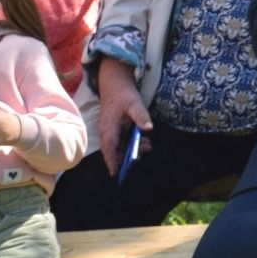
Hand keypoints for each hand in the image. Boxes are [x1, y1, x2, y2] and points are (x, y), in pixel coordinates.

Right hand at [96, 57, 152, 176]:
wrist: (115, 84)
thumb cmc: (124, 94)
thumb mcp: (135, 103)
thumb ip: (141, 116)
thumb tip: (148, 128)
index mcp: (108, 127)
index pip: (108, 148)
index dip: (111, 161)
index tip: (115, 173)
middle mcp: (107, 132)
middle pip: (114, 150)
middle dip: (126, 157)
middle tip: (143, 153)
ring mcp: (111, 131)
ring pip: (119, 147)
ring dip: (131, 150)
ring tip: (148, 145)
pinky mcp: (116, 130)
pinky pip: (122, 142)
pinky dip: (132, 144)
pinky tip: (144, 141)